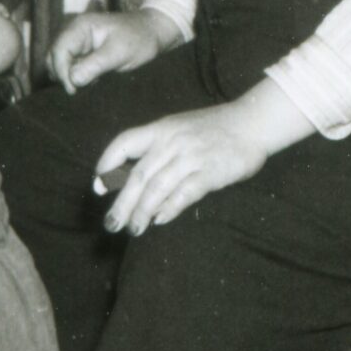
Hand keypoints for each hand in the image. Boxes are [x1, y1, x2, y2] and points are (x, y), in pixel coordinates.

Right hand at [49, 8, 171, 93]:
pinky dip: (75, 74)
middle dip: (62, 74)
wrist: (153, 33)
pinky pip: (70, 63)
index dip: (62, 72)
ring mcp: (77, 39)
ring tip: (86, 83)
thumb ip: (94, 66)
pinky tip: (90, 79)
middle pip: (54, 56)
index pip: (59, 51)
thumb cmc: (139, 39)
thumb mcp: (118, 54)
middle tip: (77, 90)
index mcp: (80, 26)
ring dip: (67, 75)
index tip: (73, 89)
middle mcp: (74, 31)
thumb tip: (72, 80)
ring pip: (59, 61)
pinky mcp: (83, 49)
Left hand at [94, 86, 307, 234]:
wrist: (253, 121)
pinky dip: (170, 208)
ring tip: (133, 229)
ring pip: (157, 187)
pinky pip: (185, 192)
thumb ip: (157, 148)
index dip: (107, 163)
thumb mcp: (179, 128)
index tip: (97, 186)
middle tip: (110, 224)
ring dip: (142, 211)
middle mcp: (172, 142)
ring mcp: (191, 156)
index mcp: (161, 129)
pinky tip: (160, 220)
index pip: (124, 143)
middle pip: (138, 175)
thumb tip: (132, 178)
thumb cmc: (214, 128)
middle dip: (121, 202)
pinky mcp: (211, 171)